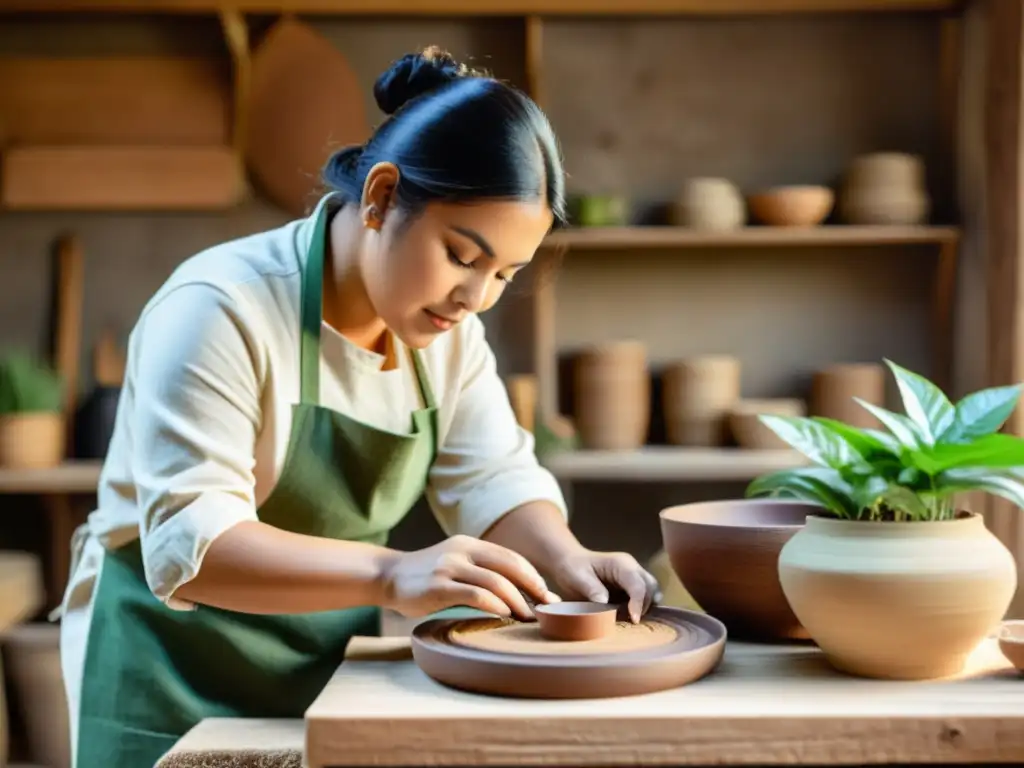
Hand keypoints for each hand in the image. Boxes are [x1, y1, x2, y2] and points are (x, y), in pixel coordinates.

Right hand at [378, 535, 560, 620]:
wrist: (388, 576)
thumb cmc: (426, 577)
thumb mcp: (455, 564)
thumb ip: (479, 571)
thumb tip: (516, 593)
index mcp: (469, 544)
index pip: (511, 557)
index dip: (533, 576)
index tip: (547, 595)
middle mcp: (461, 551)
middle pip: (509, 566)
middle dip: (533, 587)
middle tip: (547, 608)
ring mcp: (449, 567)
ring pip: (495, 582)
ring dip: (517, 601)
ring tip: (528, 617)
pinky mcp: (439, 586)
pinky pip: (475, 595)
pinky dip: (495, 605)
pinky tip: (505, 615)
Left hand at [549, 549, 661, 623]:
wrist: (569, 564)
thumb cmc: (573, 568)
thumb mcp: (578, 578)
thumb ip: (592, 589)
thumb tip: (605, 603)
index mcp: (620, 563)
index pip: (638, 584)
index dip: (638, 603)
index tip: (634, 620)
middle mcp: (632, 568)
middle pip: (650, 588)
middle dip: (643, 606)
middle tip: (630, 622)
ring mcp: (633, 577)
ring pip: (651, 592)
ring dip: (644, 607)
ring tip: (629, 620)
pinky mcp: (631, 587)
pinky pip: (644, 598)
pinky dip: (640, 608)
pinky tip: (628, 617)